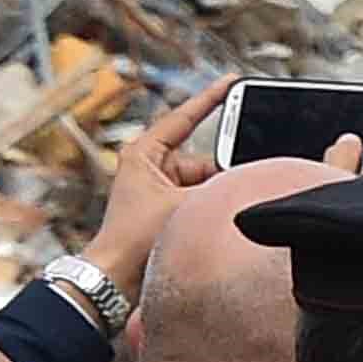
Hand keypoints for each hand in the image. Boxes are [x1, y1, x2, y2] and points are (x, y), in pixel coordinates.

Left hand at [86, 74, 230, 292]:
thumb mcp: (182, 204)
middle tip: (248, 172)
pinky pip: (201, 200)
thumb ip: (217, 187)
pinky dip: (214, 206)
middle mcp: (152, 167)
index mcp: (144, 153)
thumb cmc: (133, 239)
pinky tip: (225, 216)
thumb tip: (247, 177)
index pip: (184, 118)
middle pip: (203, 158)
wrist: (114, 280)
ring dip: (219, 193)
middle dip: (224, 168)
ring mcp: (160, 190)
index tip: (233, 81)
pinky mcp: (167, 211)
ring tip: (227, 206)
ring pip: (206, 182)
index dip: (212, 99)